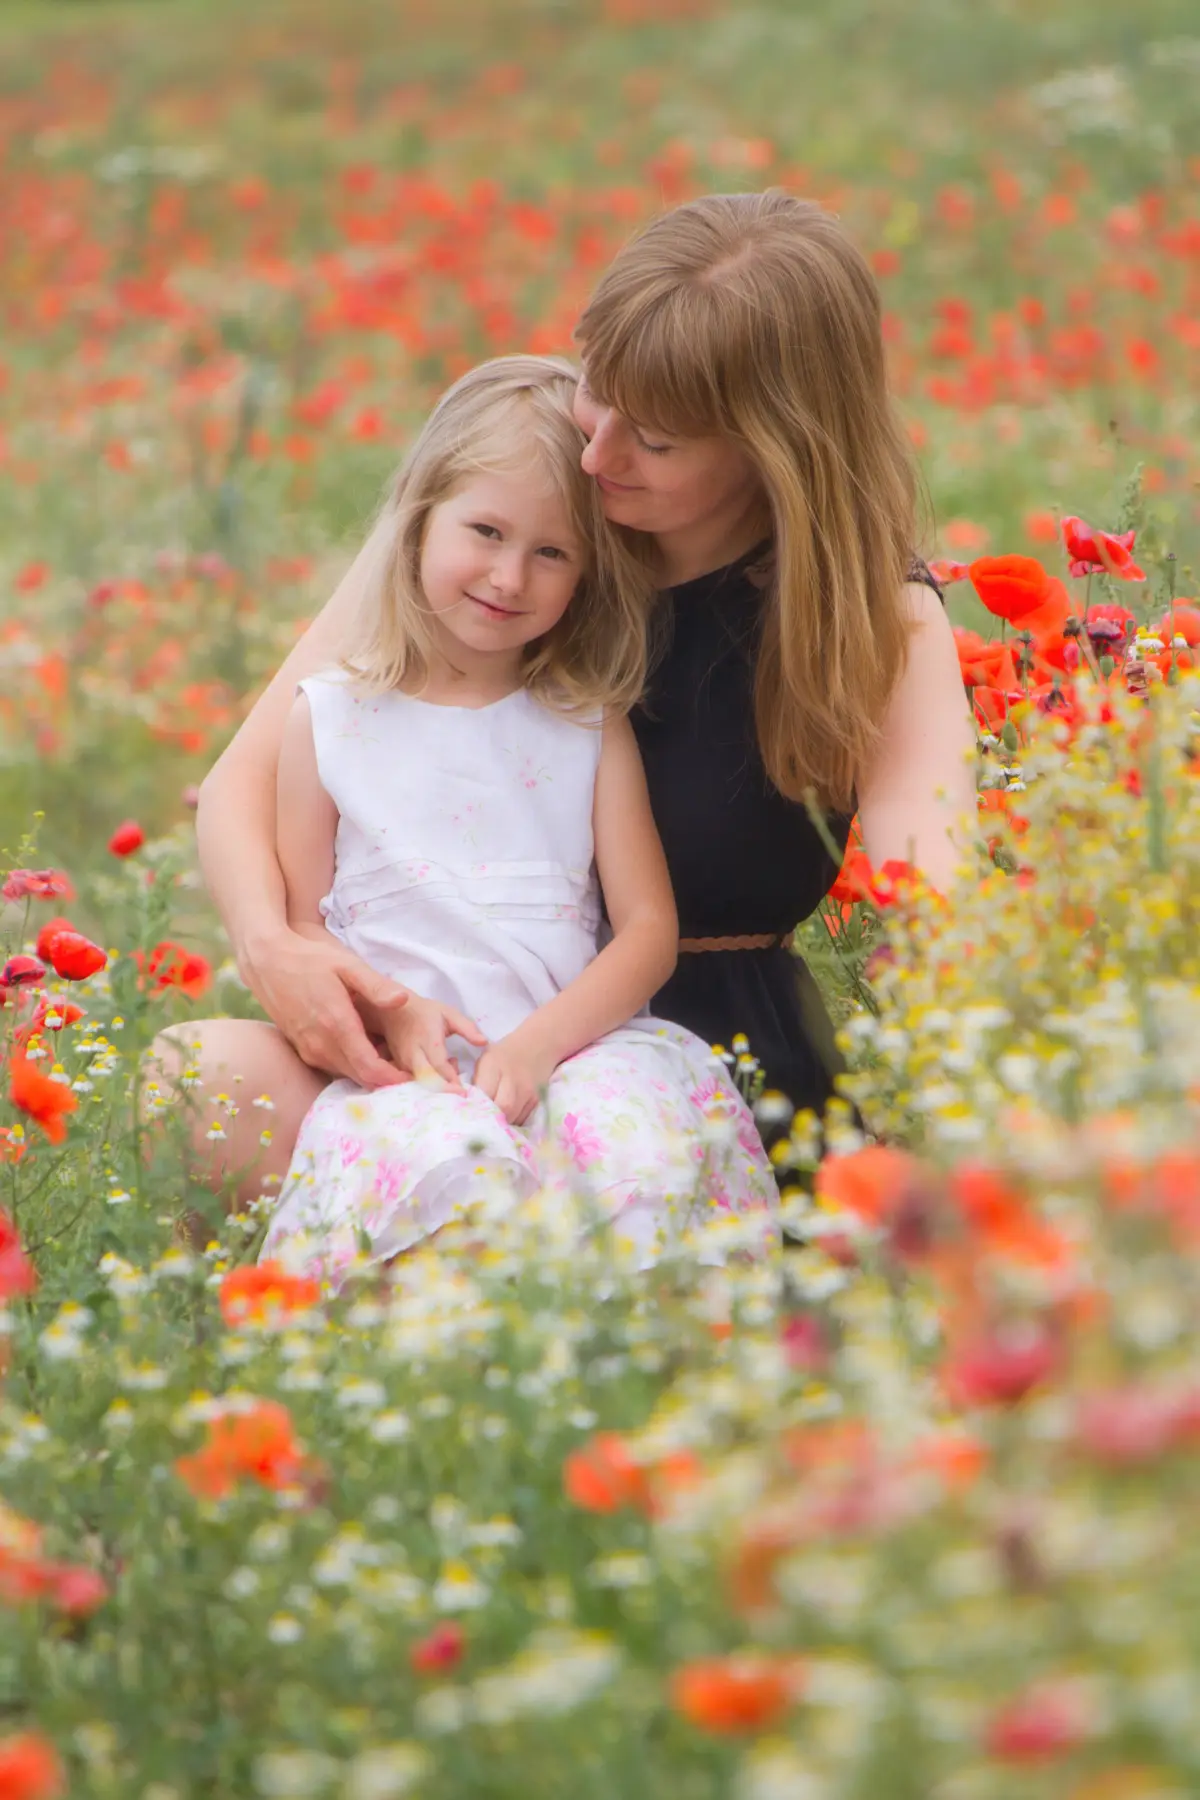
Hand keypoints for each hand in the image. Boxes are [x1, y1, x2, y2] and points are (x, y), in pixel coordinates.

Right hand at [239, 925, 409, 1088]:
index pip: (369, 1068)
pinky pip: (333, 1067)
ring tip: (393, 1061)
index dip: (393, 1079)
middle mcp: (321, 1045)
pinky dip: (352, 1066)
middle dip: (386, 1080)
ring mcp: (309, 1050)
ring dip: (369, 1074)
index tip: (414, 1079)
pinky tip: (366, 1050)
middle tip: (411, 1073)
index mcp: (337, 1025)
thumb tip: (403, 1000)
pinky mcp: (303, 1050)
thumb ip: (376, 986)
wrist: (268, 963)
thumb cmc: (311, 960)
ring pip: (346, 1074)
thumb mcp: (348, 965)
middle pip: (360, 1077)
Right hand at [383, 995, 487, 1092]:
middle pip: (427, 1080)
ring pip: (420, 1083)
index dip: (451, 1079)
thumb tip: (484, 1042)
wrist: (393, 1013)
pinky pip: (413, 1082)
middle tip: (459, 1093)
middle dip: (443, 1090)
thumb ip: (467, 1028)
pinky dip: (428, 1084)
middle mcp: (413, 1054)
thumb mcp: (449, 1014)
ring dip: (437, 1086)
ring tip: (452, 1074)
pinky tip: (439, 1075)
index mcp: (428, 1039)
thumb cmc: (425, 1013)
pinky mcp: (398, 1068)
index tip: (464, 1091)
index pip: (439, 1065)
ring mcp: (403, 1063)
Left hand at [472, 1031, 556, 1125]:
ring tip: (492, 1124)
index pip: (483, 1093)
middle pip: (502, 1108)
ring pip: (513, 1117)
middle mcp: (512, 1078)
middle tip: (480, 1125)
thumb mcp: (484, 1062)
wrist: (537, 1046)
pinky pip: (522, 1118)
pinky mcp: (537, 1099)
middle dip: (490, 1119)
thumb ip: (476, 1083)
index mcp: (493, 1065)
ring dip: (501, 1124)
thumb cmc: (504, 1055)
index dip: (475, 1107)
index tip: (468, 1115)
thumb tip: (468, 1107)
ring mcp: (527, 1090)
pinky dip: (512, 1122)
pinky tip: (506, 1119)